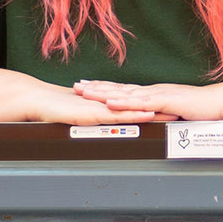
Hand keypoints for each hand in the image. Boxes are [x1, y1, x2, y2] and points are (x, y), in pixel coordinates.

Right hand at [0, 63, 164, 124]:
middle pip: (102, 104)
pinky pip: (63, 110)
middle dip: (138, 109)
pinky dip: (87, 113)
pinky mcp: (25, 101)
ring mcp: (37, 98)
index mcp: (46, 105)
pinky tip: (111, 116)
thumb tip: (39, 151)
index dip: (126, 111)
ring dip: (124, 110)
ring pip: (89, 105)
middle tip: (173, 112)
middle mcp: (47, 99)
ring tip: (158, 112)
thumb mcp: (2, 126)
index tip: (155, 115)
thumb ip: (24, 134)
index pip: (94, 109)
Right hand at [31, 88, 162, 125]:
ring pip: (133, 109)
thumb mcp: (80, 114)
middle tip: (184, 109)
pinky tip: (148, 114)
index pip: (134, 104)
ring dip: (155, 111)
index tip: (173, 107)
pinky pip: (117, 115)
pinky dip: (134, 114)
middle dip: (162, 107)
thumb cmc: (55, 108)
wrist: (38, 101)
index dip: (154, 104)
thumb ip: (93, 116)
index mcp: (106, 104)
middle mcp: (107, 104)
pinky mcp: (94, 113)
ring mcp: (101, 108)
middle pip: (140, 105)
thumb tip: (102, 121)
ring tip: (175, 113)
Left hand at [72, 79, 222, 120]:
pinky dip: (125, 102)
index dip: (105, 88)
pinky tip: (112, 102)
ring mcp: (158, 94)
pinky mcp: (166, 101)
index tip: (87, 86)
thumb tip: (150, 117)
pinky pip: (141, 102)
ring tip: (87, 92)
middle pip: (119, 88)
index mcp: (154, 93)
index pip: (124, 90)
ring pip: (126, 93)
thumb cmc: (203, 108)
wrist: (221, 102)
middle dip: (97, 87)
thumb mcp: (176, 110)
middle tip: (77, 86)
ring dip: (105, 93)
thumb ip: (162, 112)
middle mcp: (153, 90)